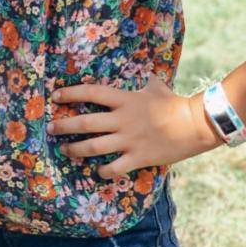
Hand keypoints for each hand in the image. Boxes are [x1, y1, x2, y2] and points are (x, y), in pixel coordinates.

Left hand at [48, 76, 219, 178]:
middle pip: (85, 122)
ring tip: (65, 150)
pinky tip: (98, 172)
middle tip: (50, 128)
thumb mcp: (156, 87)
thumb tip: (148, 74)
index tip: (55, 96)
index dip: (71, 93)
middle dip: (64, 126)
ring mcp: (128, 140)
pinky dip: (103, 171)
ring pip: (93, 146)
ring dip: (75, 149)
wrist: (194, 124)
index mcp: (124, 100)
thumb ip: (146, 82)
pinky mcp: (138, 157)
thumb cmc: (174, 103)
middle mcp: (122, 120)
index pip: (90, 93)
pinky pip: (114, 167)